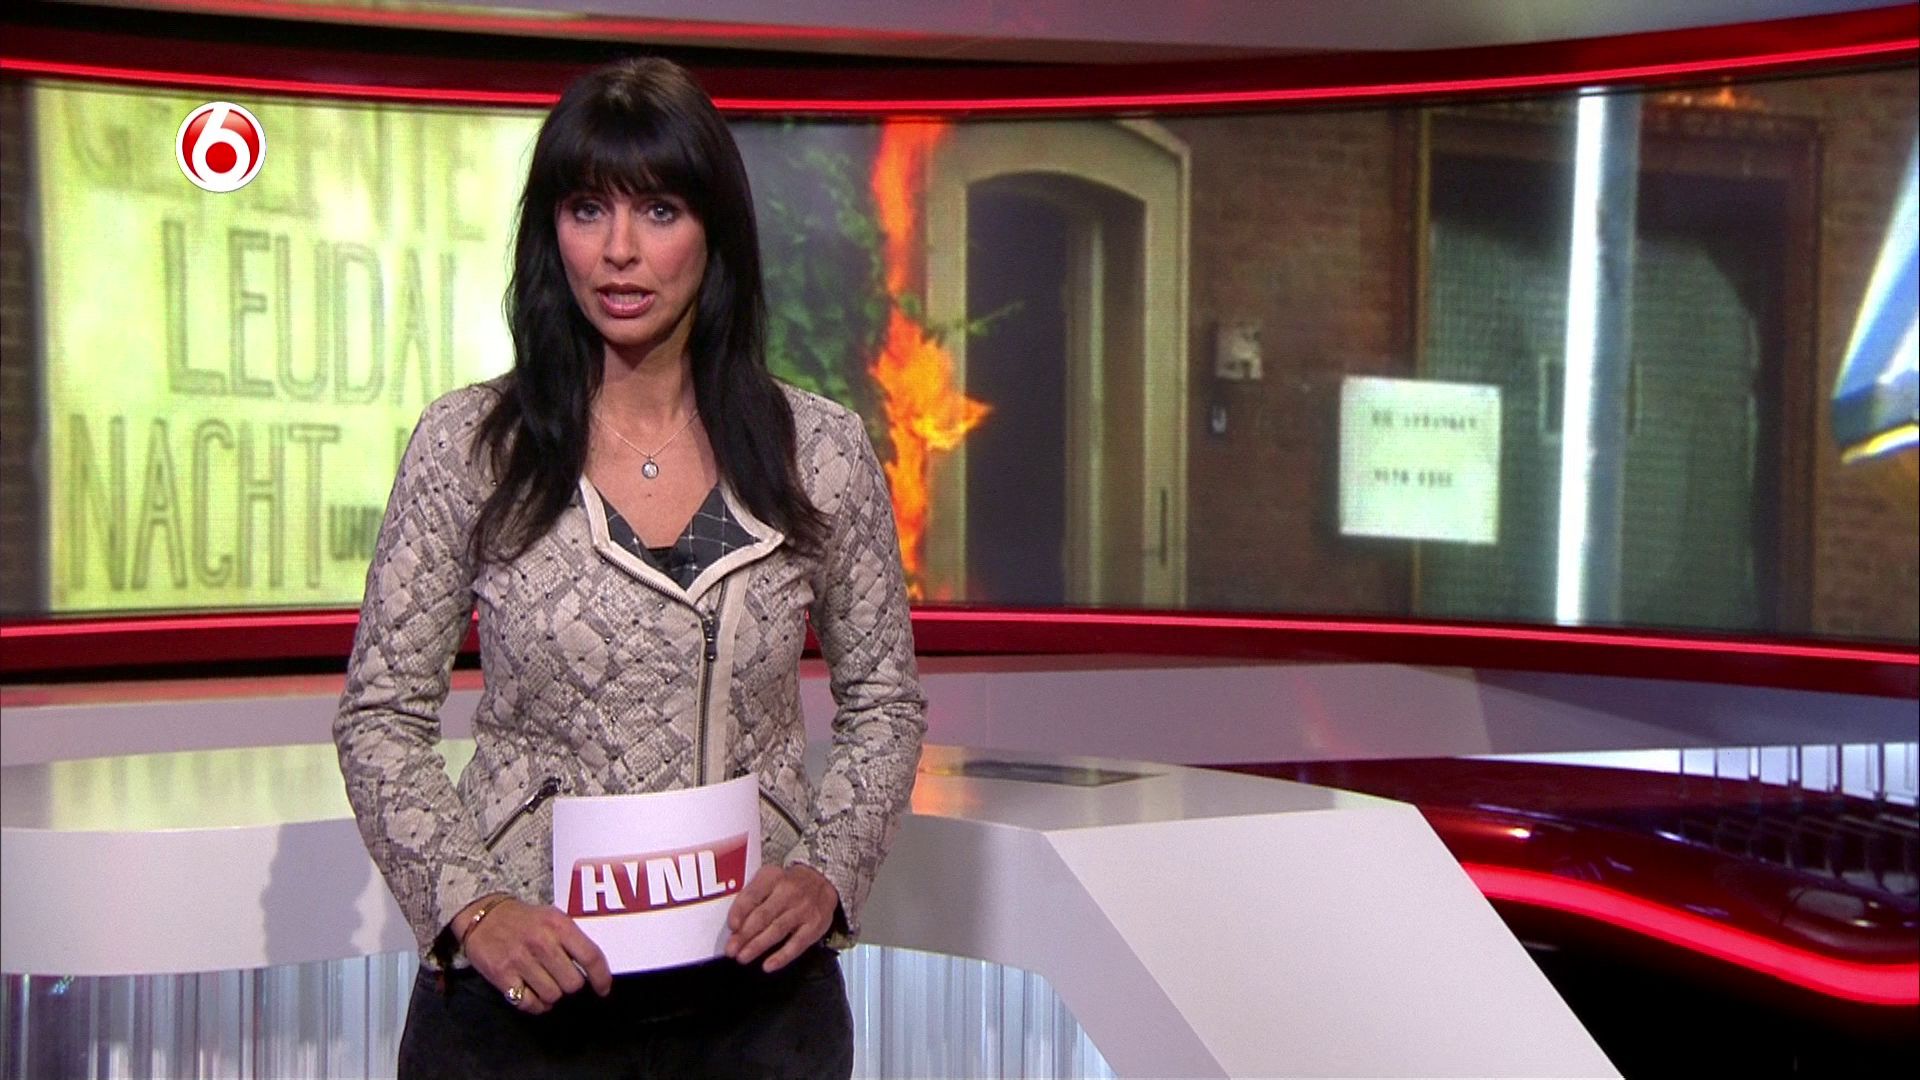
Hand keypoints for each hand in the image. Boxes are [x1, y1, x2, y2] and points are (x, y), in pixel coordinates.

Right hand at [457, 895, 612, 1013]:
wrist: (483, 916)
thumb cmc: (525, 920)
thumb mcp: (553, 918)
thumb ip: (573, 939)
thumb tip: (595, 968)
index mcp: (559, 925)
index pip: (591, 957)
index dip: (602, 977)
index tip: (603, 988)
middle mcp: (541, 943)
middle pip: (573, 983)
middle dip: (571, 985)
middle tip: (563, 978)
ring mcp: (520, 960)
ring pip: (553, 996)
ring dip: (552, 995)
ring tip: (546, 983)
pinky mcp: (502, 975)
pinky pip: (529, 1004)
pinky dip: (535, 1004)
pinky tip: (533, 993)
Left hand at [725, 864, 838, 972]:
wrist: (822, 880)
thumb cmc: (788, 884)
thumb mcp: (768, 879)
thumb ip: (751, 897)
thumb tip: (734, 925)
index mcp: (773, 877)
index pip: (753, 895)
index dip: (740, 911)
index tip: (732, 926)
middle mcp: (789, 891)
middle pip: (763, 915)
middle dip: (744, 935)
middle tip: (731, 950)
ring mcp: (803, 909)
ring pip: (777, 930)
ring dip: (757, 946)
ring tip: (743, 957)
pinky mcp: (815, 925)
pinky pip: (797, 944)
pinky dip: (782, 956)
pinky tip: (768, 966)